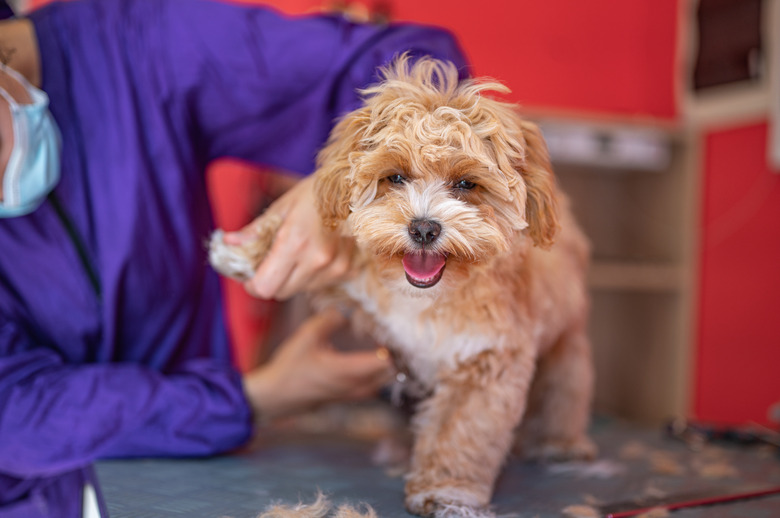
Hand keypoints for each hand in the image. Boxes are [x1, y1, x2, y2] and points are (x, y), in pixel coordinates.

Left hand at [223, 175, 353, 299]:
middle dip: (271, 281)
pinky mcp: (346, 270)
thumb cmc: (316, 192)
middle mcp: (316, 261)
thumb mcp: (282, 207)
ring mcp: (334, 268)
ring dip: (292, 278)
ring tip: (295, 253)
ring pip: (300, 290)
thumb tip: (229, 244)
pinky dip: (311, 275)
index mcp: (294, 243)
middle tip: (269, 263)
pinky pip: (319, 284)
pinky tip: (314, 254)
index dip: (253, 285)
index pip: (266, 287)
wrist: (357, 187)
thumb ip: (255, 231)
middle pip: (281, 293)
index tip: (250, 276)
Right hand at [242, 309, 394, 422]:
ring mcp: (350, 395)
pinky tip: (369, 363)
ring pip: (381, 383)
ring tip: (384, 349)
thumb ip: (330, 320)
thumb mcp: (307, 336)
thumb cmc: (290, 367)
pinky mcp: (345, 398)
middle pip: (388, 375)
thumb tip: (348, 308)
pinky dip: (376, 376)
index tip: (393, 333)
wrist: (275, 396)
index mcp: (346, 371)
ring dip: (386, 369)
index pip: (383, 363)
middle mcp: (353, 386)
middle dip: (394, 358)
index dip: (393, 348)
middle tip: (393, 339)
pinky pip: (370, 388)